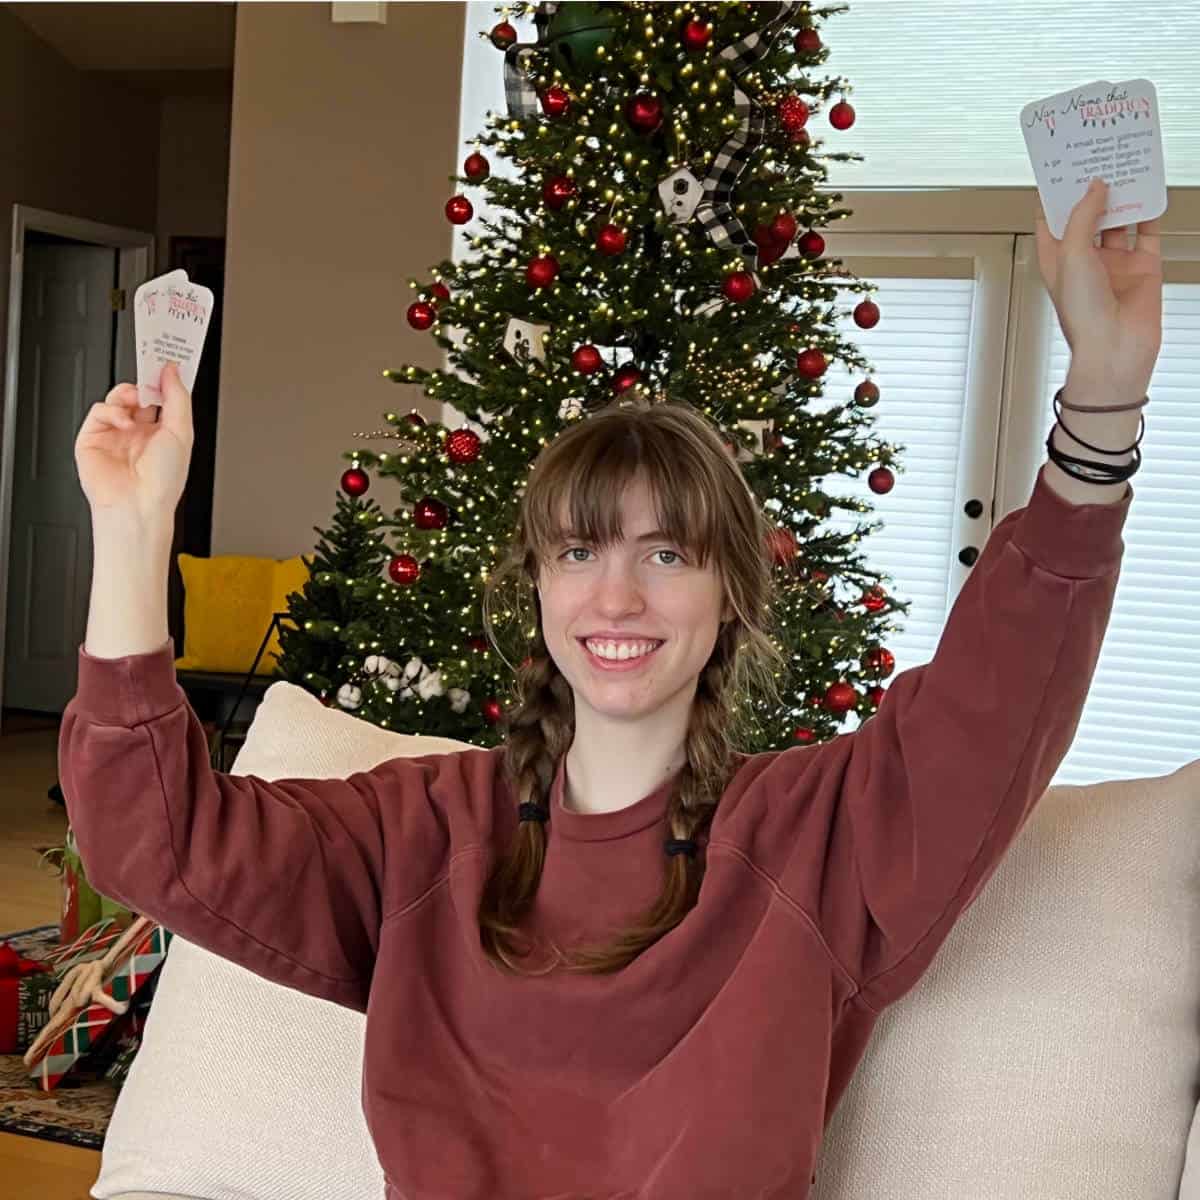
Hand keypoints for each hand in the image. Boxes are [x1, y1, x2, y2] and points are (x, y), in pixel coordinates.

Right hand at [74, 362, 193, 522]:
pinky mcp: (93, 438)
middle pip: (138, 395)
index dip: (164, 382)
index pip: (162, 399)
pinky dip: (111, 410)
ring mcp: (116, 435)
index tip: (168, 365)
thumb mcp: (182, 432)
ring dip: (128, 395)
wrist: (138, 504)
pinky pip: (99, 410)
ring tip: (138, 404)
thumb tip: (172, 371)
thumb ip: (177, 398)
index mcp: (163, 433)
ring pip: (117, 398)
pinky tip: (124, 422)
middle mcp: (140, 433)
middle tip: (151, 373)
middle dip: (145, 383)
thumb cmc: (163, 481)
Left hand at [1035, 179, 1163, 398]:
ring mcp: (1114, 264)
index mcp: (1056, 262)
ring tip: (1123, 165)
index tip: (1059, 167)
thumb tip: (1094, 187)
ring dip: (1121, 196)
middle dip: (1091, 189)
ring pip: (1118, 220)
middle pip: (1086, 216)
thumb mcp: (1071, 255)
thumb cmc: (1083, 314)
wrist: (1116, 347)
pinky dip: (1150, 210)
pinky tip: (1151, 189)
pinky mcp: (1143, 267)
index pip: (1050, 222)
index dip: (1053, 196)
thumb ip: (1082, 217)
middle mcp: (1085, 261)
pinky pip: (1148, 231)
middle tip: (1096, 158)